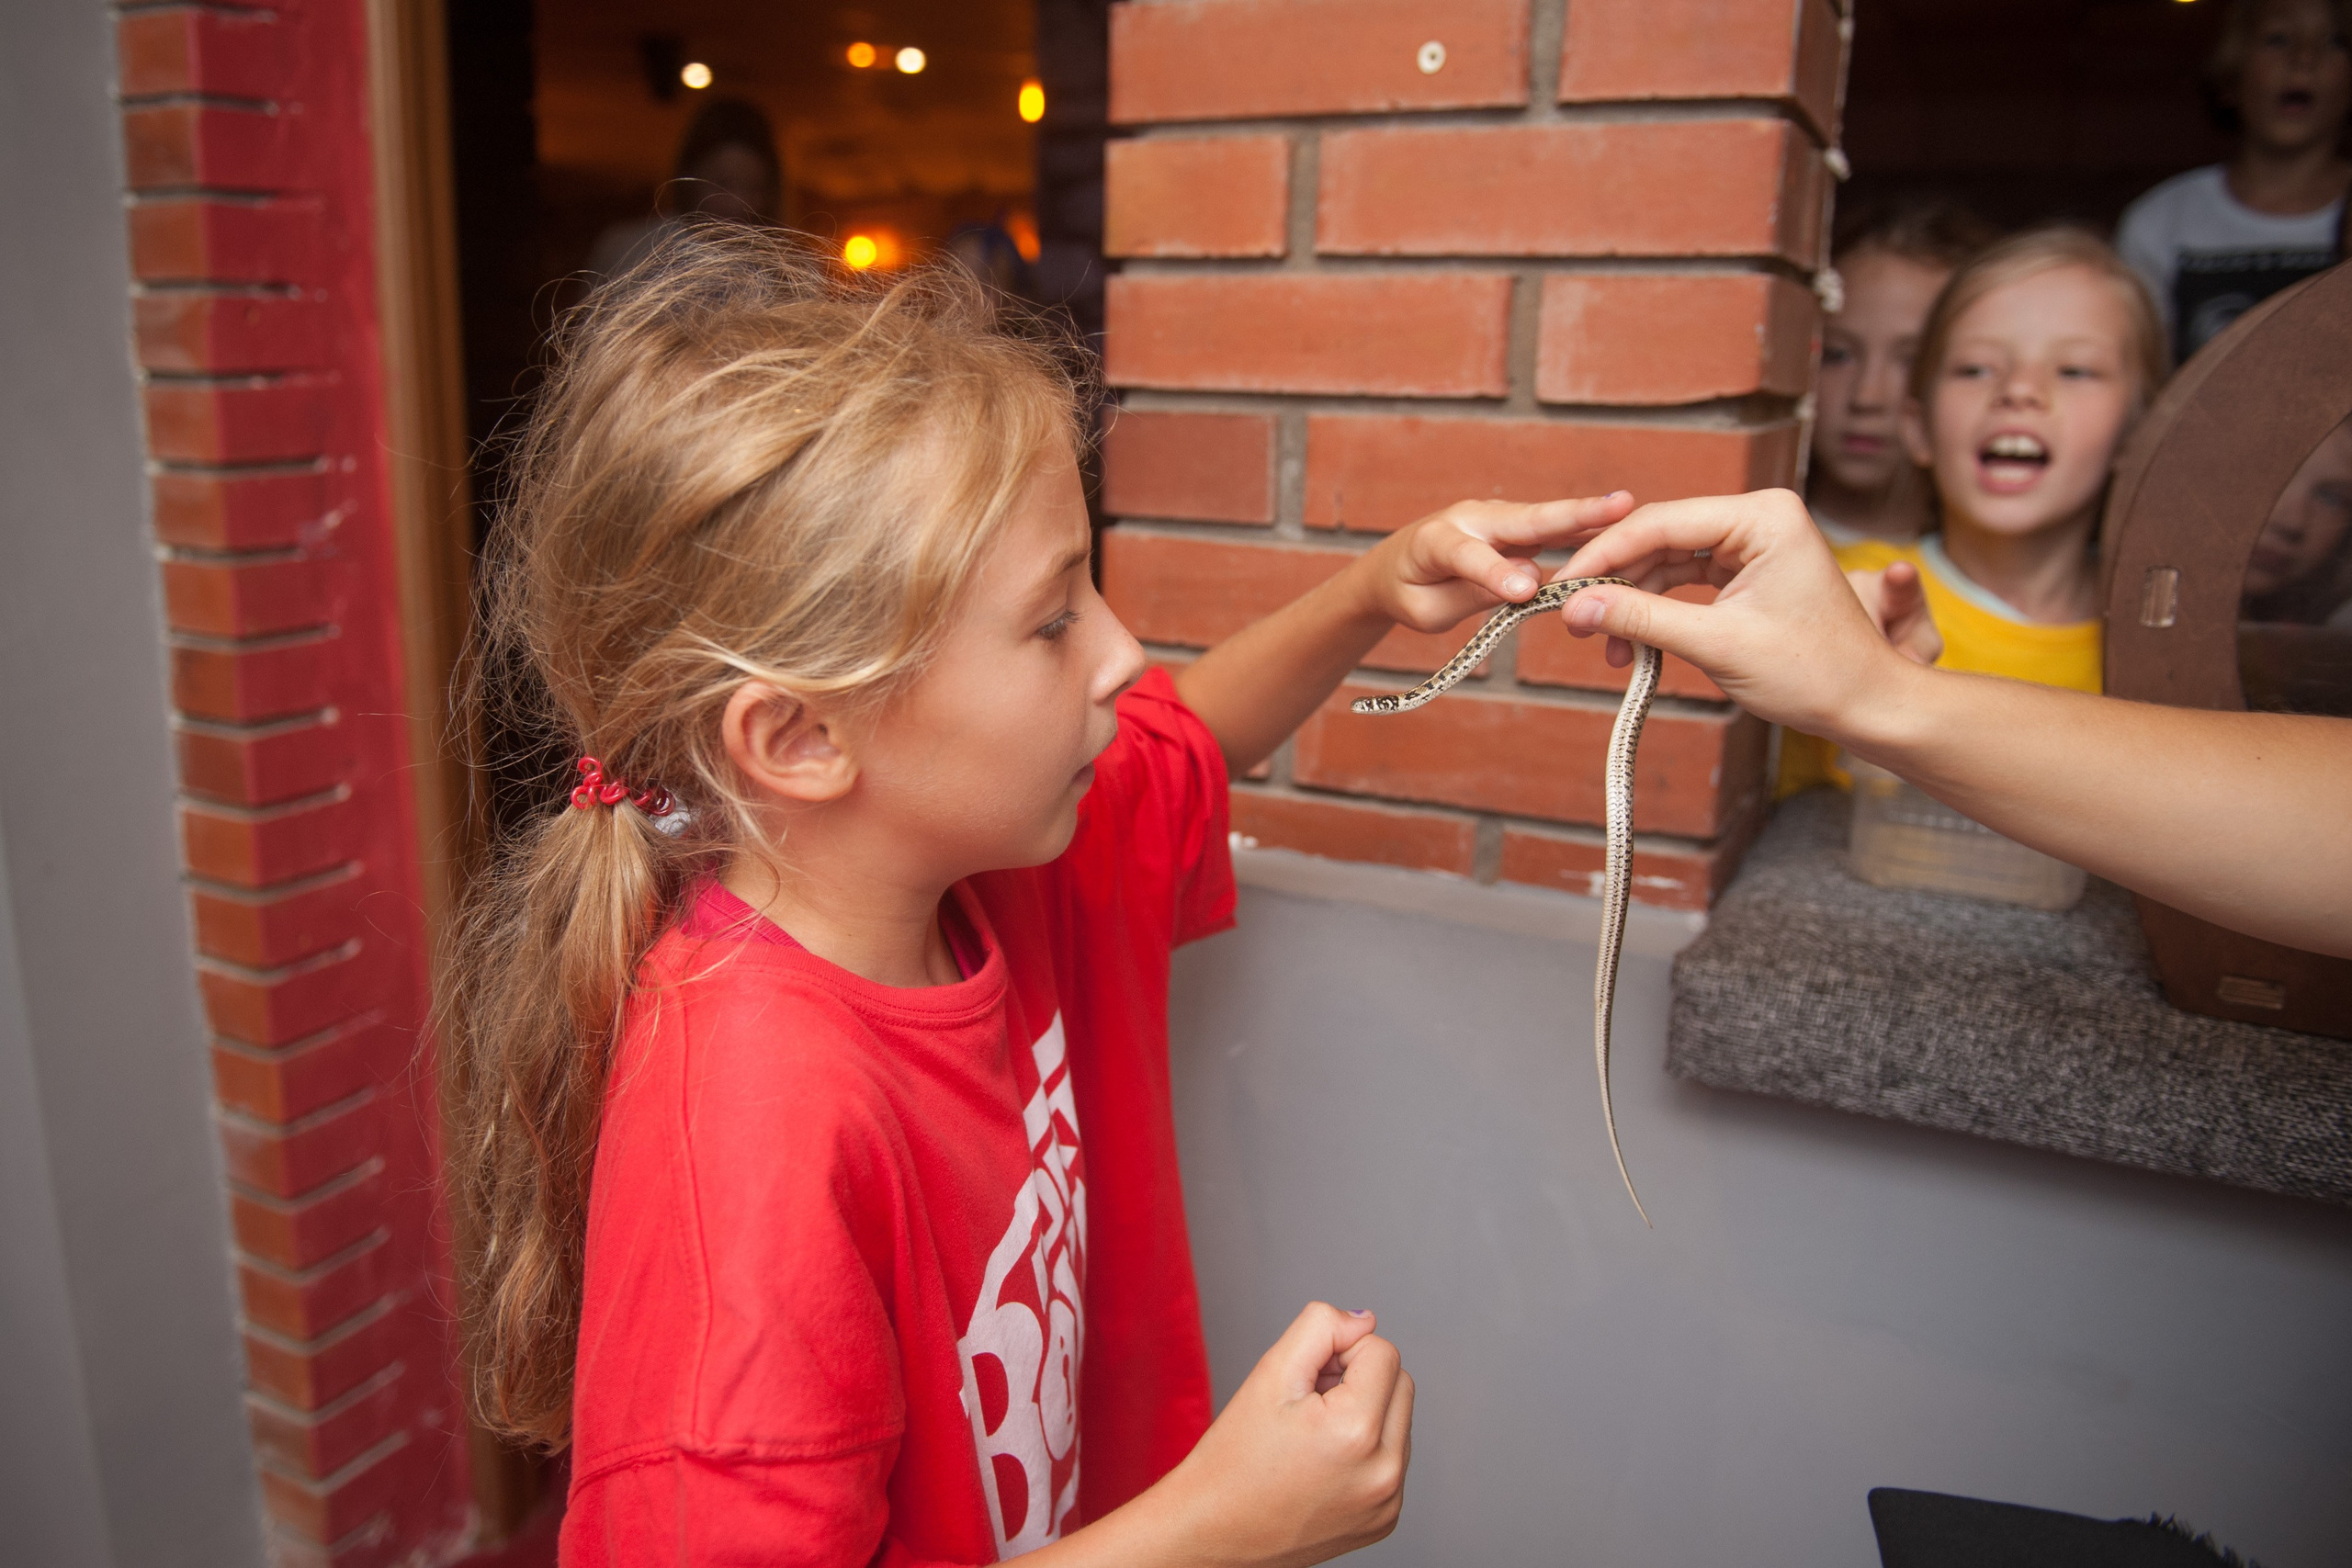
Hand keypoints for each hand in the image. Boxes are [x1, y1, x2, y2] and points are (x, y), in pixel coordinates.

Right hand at [1151, 1302, 1413, 1567]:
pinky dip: (1365, 1451)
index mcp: (1357, 1432)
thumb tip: (1365, 1320)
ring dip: (1364, 1414)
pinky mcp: (1385, 1520)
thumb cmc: (1234, 1457)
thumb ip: (1321, 1328)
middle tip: (1307, 1405)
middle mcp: (1384, 1473)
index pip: (1382, 1350)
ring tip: (1312, 1438)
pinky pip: (1392, 1460)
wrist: (1214, 1531)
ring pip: (1398, 1421)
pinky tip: (1322, 1466)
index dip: (1340, 1354)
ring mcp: (1388, 1503)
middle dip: (1358, 1381)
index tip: (1305, 1381)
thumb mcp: (1270, 1373)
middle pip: (1400, 1383)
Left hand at [1354, 492, 1638, 633]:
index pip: (1470, 557)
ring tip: (1631, 511)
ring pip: (1546, 521)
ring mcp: (1498, 518)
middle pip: (1525, 519)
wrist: (1395, 568)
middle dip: (1571, 515)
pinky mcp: (1517, 526)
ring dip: (1589, 517)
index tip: (1526, 592)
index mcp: (1436, 540)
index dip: (1496, 573)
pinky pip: (1552, 530)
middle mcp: (1471, 517)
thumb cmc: (1410, 593)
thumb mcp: (1427, 609)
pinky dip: (1585, 530)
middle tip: (1618, 506)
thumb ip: (1472, 594)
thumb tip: (1529, 580)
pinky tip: (1623, 528)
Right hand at [1548, 488, 1923, 737]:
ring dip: (1632, 600)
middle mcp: (1759, 517)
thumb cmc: (1813, 672)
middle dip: (1614, 579)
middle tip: (1570, 617)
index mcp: (1763, 516)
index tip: (1560, 590)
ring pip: (1668, 560)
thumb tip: (1574, 609)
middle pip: (1660, 536)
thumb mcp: (1716, 644)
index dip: (1603, 556)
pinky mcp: (1749, 571)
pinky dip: (1657, 610)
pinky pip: (1687, 579)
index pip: (1661, 523)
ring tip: (1602, 644)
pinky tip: (1632, 642)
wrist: (1866, 704)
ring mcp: (1754, 543)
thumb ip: (1641, 619)